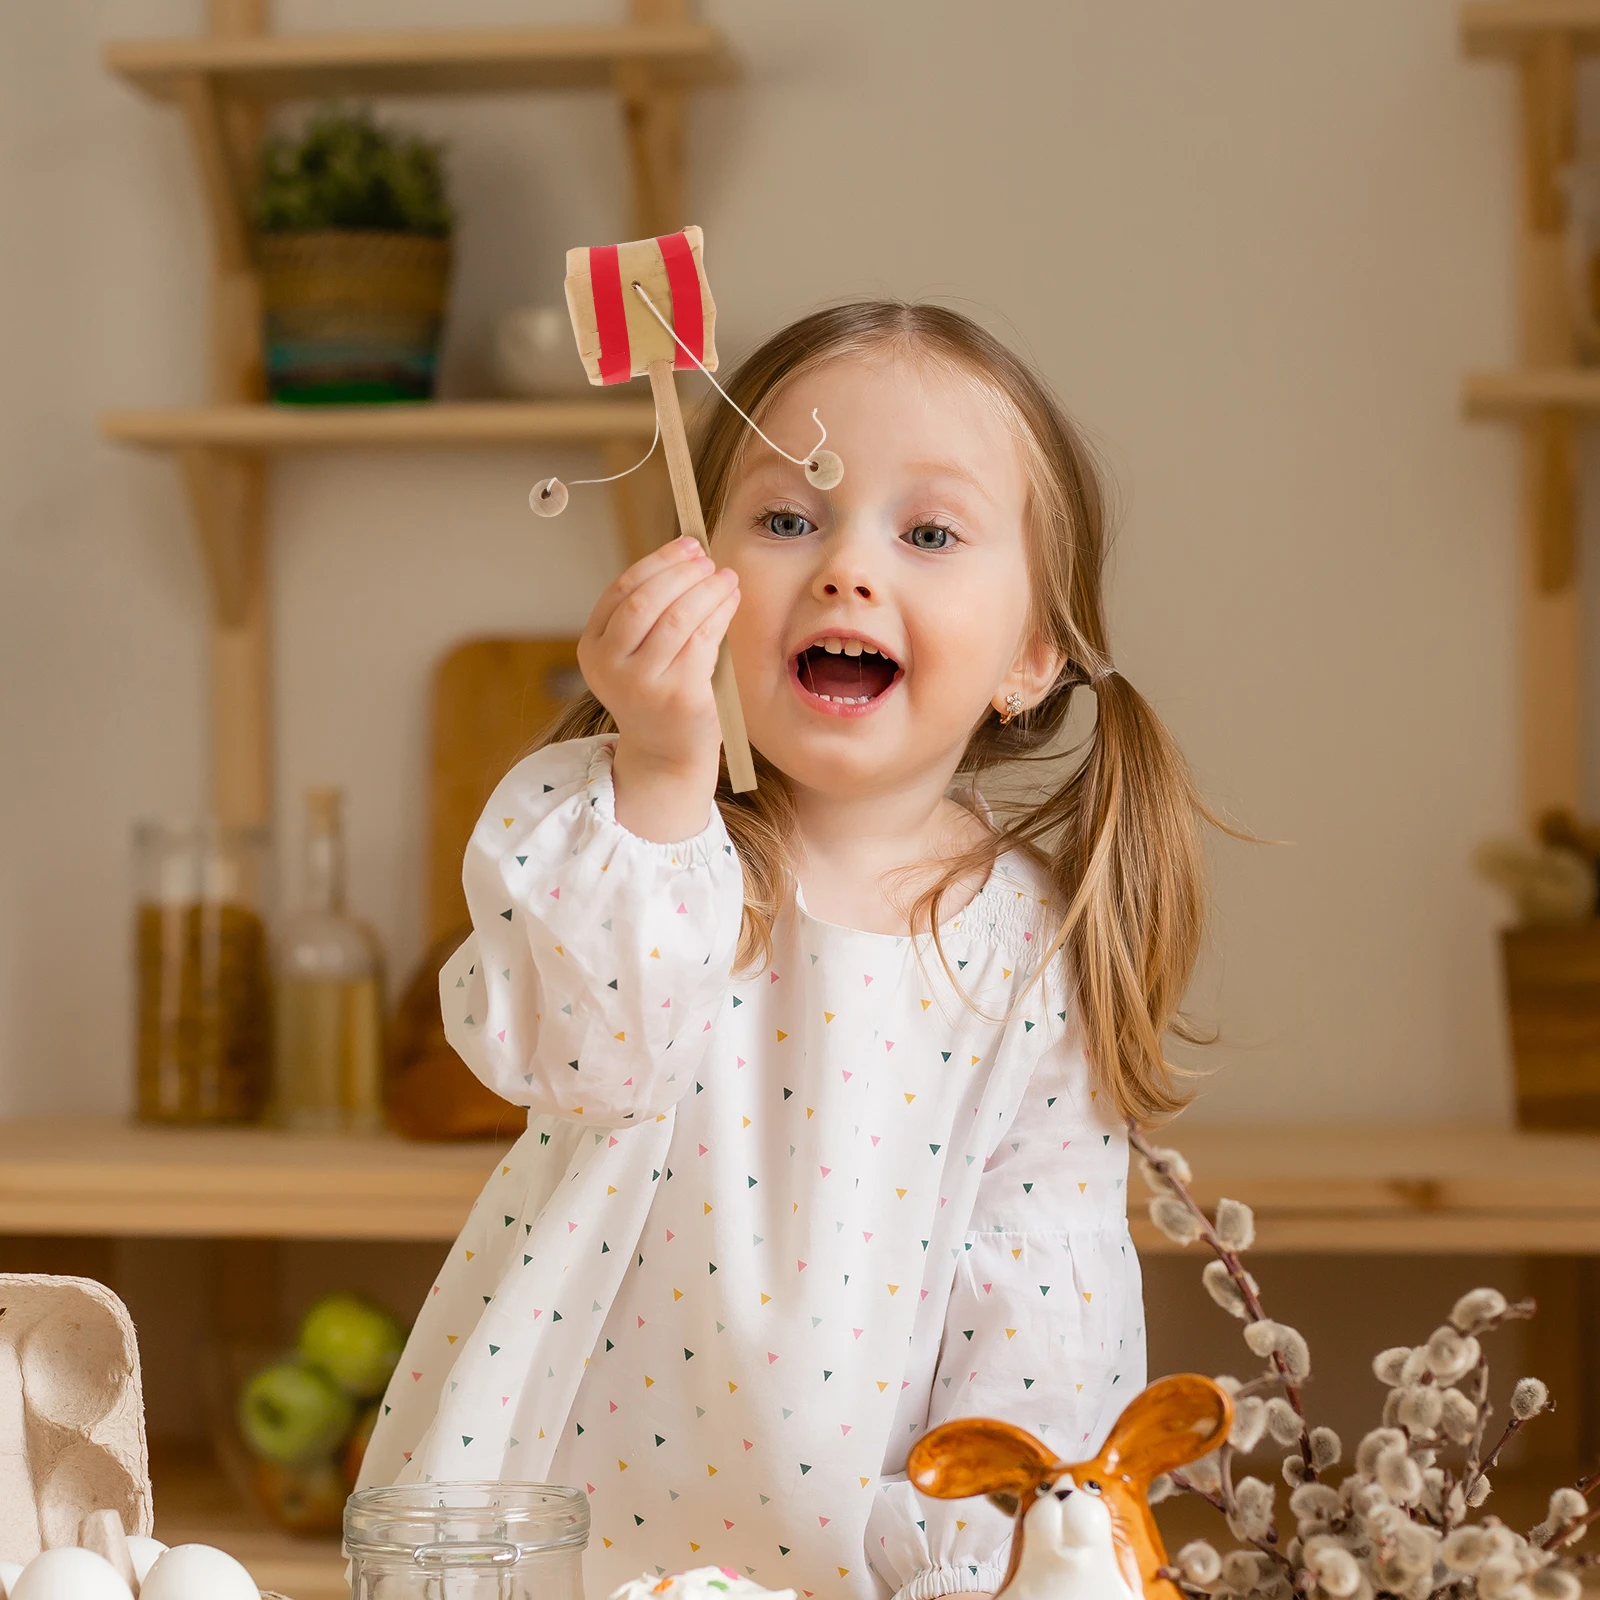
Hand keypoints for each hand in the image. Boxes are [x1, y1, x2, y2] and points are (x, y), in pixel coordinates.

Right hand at [577, 534, 740, 841]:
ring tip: (726, 578)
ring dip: (706, 589)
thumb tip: (689, 555)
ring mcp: (642, 683)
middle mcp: (610, 666)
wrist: (666, 755)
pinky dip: (719, 612)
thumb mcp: (636, 655)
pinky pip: (702, 639)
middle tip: (708, 561)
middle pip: (645, 600)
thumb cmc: (658, 694)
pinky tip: (730, 600)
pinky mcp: (678, 696)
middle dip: (681, 572)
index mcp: (592, 649)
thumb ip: (647, 614)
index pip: (620, 591)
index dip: (657, 562)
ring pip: (677, 616)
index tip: (687, 545)